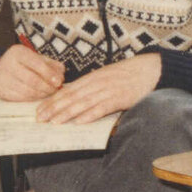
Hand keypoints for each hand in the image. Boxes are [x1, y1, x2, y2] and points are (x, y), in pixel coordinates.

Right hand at [0, 45, 64, 101]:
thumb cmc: (23, 63)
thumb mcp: (36, 58)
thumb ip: (51, 64)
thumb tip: (61, 75)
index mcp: (17, 53)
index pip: (36, 63)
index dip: (49, 74)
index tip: (59, 81)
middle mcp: (7, 64)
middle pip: (32, 80)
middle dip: (47, 86)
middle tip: (56, 89)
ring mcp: (3, 79)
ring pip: (28, 91)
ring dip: (42, 94)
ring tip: (49, 92)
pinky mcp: (2, 92)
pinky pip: (22, 98)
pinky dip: (33, 98)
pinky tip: (39, 95)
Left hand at [36, 54, 160, 123]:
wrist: (152, 69)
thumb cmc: (130, 74)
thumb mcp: (108, 76)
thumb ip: (92, 85)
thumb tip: (76, 96)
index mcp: (93, 77)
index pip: (68, 89)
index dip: (52, 100)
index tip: (39, 109)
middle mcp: (98, 83)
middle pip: (72, 96)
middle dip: (54, 108)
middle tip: (40, 118)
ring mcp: (109, 90)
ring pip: (83, 103)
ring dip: (67, 113)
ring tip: (54, 122)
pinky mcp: (120, 98)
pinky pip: (103, 107)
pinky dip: (90, 114)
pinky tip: (80, 121)